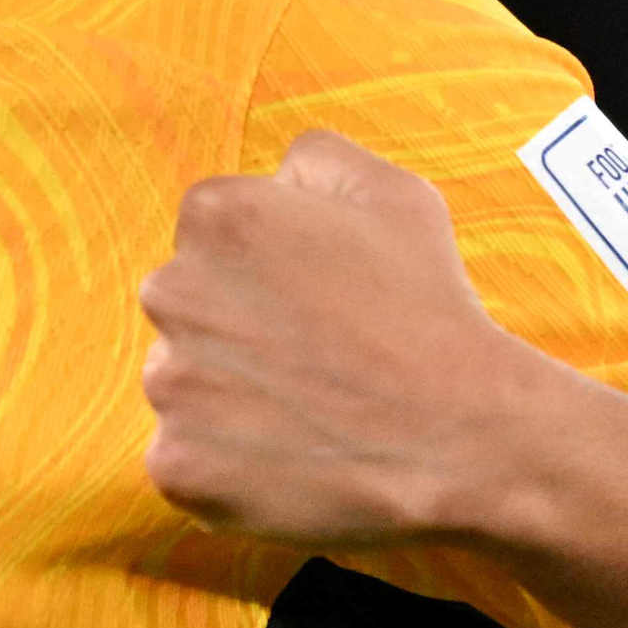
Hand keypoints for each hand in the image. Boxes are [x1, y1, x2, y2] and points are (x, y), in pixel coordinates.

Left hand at [138, 132, 561, 546]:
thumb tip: (275, 180)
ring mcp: (168, 385)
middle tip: (315, 357)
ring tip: (310, 410)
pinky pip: (187, 458)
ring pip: (185, 383)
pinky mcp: (176, 465)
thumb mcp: (394, 194)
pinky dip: (229, 464)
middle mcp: (173, 292)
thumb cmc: (430, 312)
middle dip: (238, 326)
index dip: (269, 267)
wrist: (458, 439)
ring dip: (230, 395)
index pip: (212, 234)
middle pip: (189, 305)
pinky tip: (293, 456)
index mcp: (218, 217)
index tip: (316, 300)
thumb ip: (315, 161)